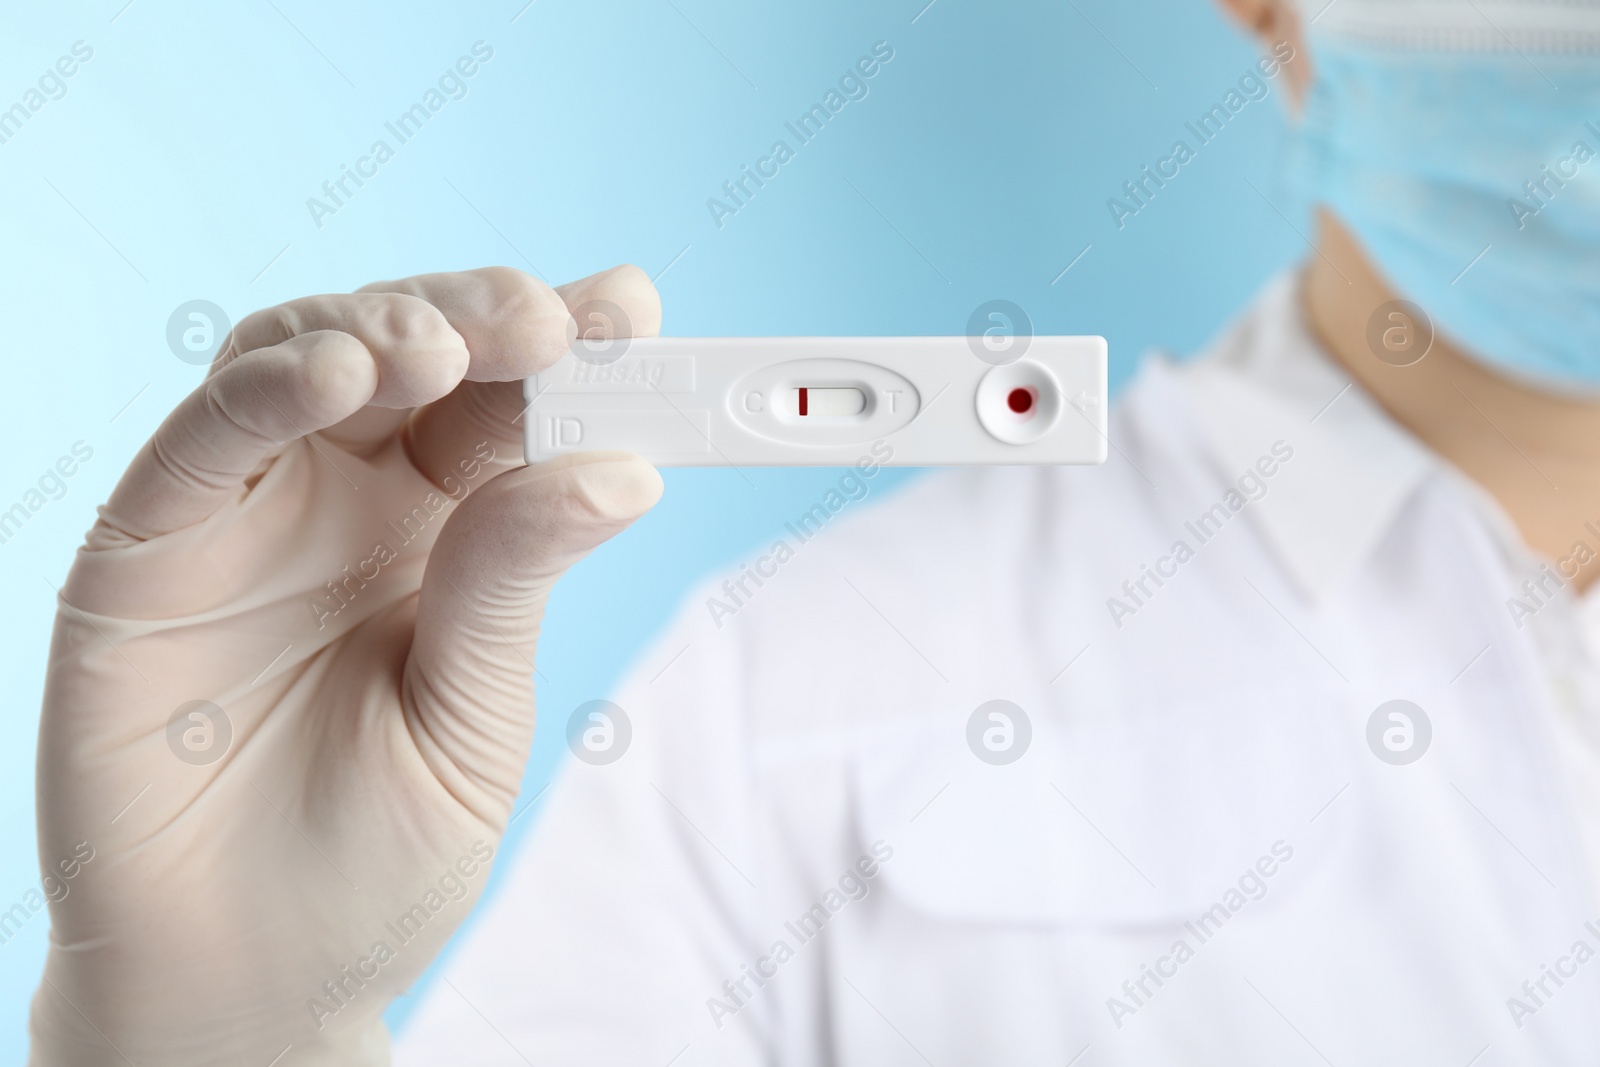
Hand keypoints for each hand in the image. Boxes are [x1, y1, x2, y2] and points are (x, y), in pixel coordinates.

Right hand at [30, 265, 663, 1064]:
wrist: (252, 974)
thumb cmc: (377, 852)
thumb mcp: (473, 714)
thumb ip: (514, 580)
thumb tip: (623, 465)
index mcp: (445, 528)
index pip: (508, 404)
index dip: (569, 345)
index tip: (634, 307)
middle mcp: (346, 499)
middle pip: (411, 356)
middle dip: (481, 319)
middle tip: (547, 323)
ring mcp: (247, 513)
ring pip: (301, 363)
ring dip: (377, 329)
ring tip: (445, 348)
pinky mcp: (148, 550)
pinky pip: (200, 441)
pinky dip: (263, 389)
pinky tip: (334, 373)